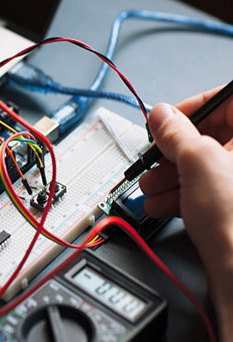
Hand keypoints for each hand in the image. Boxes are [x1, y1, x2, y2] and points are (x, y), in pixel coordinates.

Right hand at [139, 87, 232, 341]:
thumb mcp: (199, 163)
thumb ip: (176, 133)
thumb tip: (161, 116)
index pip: (224, 102)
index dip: (189, 109)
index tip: (165, 122)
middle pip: (209, 137)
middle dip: (171, 152)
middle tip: (153, 160)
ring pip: (201, 168)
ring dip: (168, 177)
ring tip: (150, 188)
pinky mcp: (231, 206)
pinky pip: (203, 190)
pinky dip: (178, 195)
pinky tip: (160, 204)